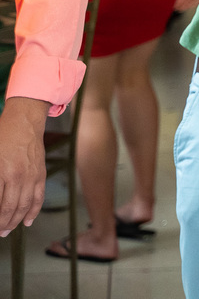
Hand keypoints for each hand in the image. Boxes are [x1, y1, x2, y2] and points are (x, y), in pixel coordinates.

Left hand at [0, 98, 48, 236]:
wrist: (24, 122)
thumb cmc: (3, 137)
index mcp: (3, 172)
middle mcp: (19, 177)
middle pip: (11, 208)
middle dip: (4, 223)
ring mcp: (32, 176)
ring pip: (25, 205)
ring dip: (17, 220)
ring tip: (9, 229)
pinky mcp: (41, 174)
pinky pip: (39, 197)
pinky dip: (34, 210)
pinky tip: (28, 220)